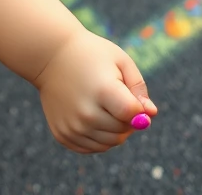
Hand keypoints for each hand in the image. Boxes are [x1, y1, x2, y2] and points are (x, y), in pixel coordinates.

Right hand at [34, 29, 157, 153]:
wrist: (50, 55)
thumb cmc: (91, 54)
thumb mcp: (119, 60)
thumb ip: (138, 88)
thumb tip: (151, 115)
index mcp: (103, 91)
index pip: (133, 115)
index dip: (138, 109)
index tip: (132, 98)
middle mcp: (87, 113)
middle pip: (122, 132)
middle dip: (126, 118)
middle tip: (115, 99)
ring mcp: (73, 126)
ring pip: (110, 143)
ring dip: (113, 129)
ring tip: (103, 106)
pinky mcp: (63, 135)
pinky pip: (92, 148)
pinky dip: (97, 136)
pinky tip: (91, 115)